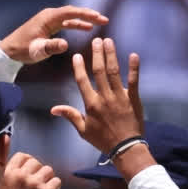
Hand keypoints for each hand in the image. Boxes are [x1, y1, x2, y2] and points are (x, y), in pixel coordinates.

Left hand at [0, 6, 108, 63]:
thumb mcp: (37, 49)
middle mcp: (49, 15)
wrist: (9, 51)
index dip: (86, 14)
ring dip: (84, 19)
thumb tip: (65, 44)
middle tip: (104, 19)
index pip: (71, 12)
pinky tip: (86, 27)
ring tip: (100, 22)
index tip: (99, 17)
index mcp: (48, 18)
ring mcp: (49, 20)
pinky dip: (76, 24)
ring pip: (71, 16)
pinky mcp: (48, 26)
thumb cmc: (21, 49)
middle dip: (89, 15)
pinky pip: (66, 22)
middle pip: (73, 12)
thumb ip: (52, 46)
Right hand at [0, 153, 60, 188]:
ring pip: (48, 170)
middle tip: (34, 184)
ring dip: (46, 179)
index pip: (22, 156)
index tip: (28, 171)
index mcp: (9, 174)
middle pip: (36, 162)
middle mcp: (22, 176)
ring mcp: (35, 184)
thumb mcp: (1, 185)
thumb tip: (5, 138)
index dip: (27, 163)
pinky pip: (57, 181)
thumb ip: (7, 164)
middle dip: (37, 172)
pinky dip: (54, 187)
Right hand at [51, 38, 143, 155]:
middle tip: (96, 40)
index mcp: (91, 105)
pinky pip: (133, 81)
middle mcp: (104, 98)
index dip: (79, 67)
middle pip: (99, 72)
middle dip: (97, 54)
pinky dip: (134, 68)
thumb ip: (70, 116)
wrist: (125, 148)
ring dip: (111, 55)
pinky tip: (133, 55)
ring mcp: (119, 97)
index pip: (82, 82)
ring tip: (109, 41)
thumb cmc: (102, 139)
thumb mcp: (83, 130)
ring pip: (114, 72)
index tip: (77, 55)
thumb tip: (54, 109)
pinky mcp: (133, 98)